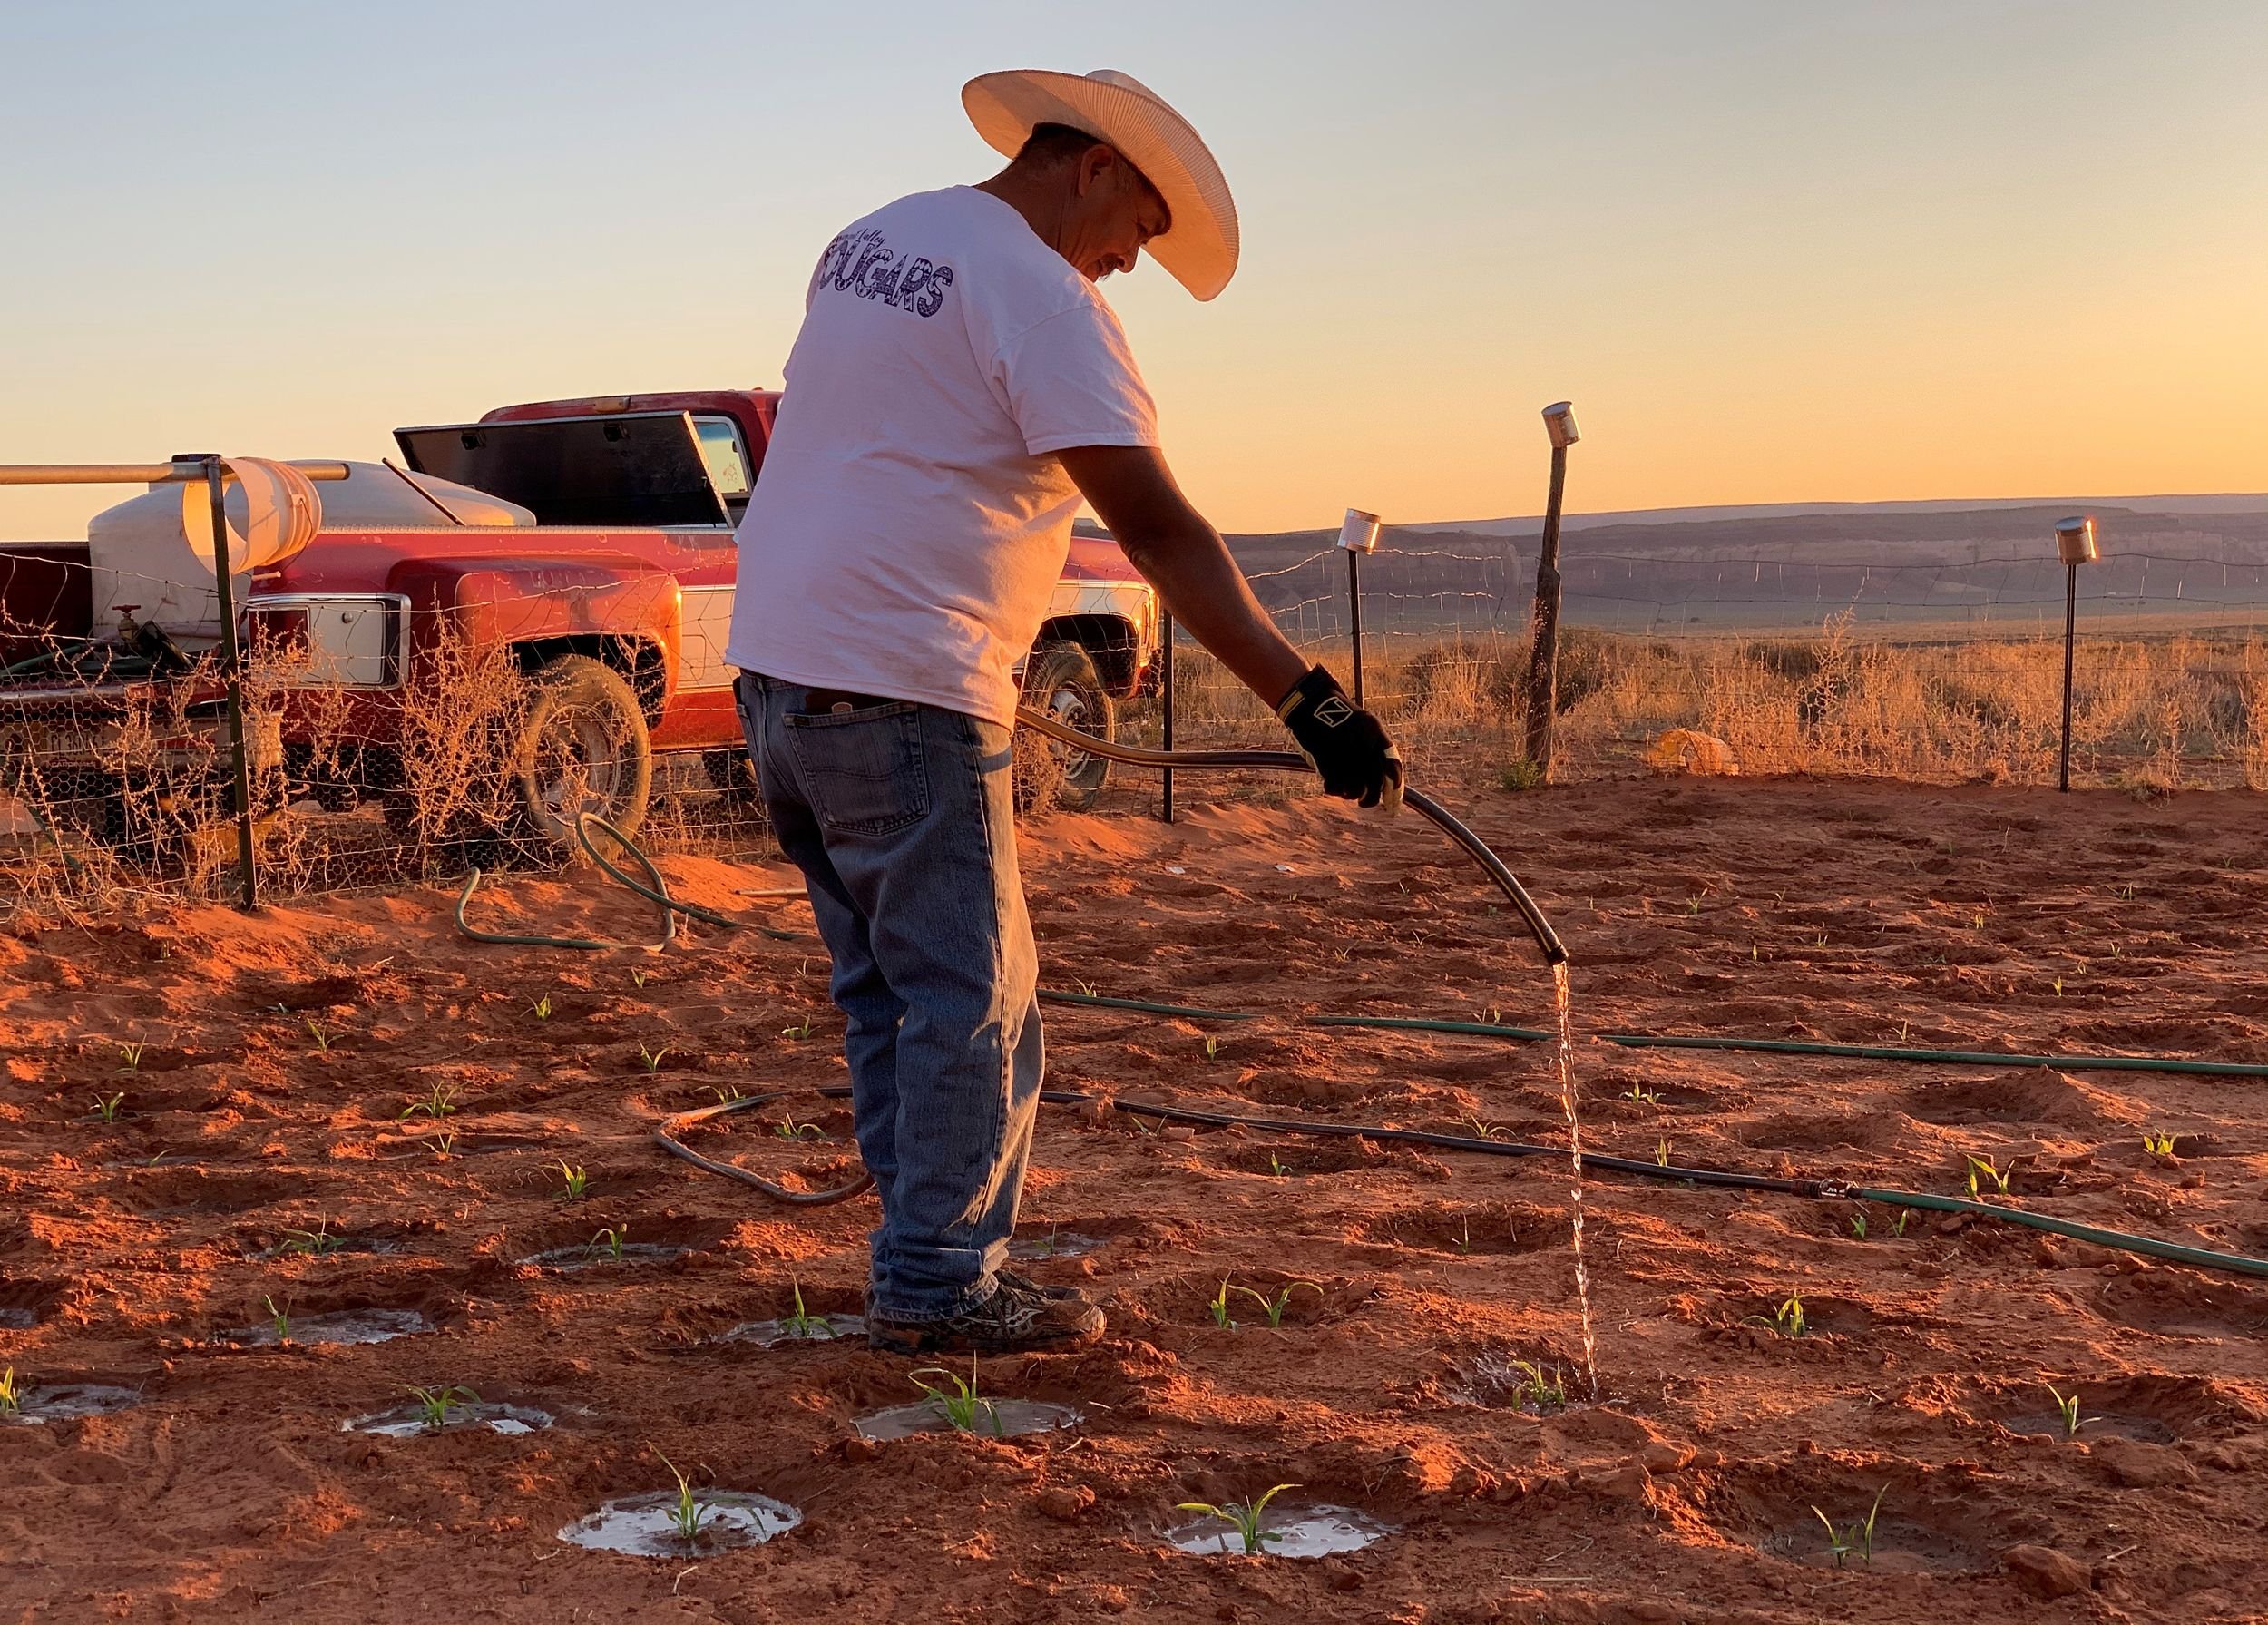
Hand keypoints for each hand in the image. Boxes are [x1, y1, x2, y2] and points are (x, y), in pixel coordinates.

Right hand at [1276, 666, 1402, 810]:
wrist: (1310, 703)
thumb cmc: (1336, 716)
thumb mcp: (1361, 724)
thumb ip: (1373, 746)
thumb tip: (1382, 777)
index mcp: (1375, 732)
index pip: (1392, 765)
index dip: (1395, 785)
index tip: (1392, 798)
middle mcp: (1363, 743)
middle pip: (1375, 782)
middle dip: (1371, 798)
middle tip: (1364, 802)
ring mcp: (1344, 752)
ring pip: (1355, 788)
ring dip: (1351, 795)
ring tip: (1346, 793)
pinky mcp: (1326, 760)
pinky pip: (1335, 785)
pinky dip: (1334, 789)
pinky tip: (1333, 787)